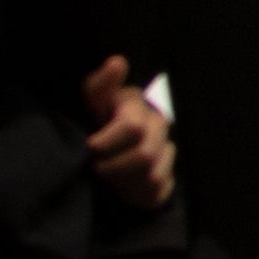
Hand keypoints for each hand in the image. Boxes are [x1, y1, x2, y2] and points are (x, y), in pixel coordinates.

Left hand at [81, 55, 173, 212]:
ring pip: (152, 176)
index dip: (107, 143)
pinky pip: (159, 192)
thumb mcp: (91, 101)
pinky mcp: (168, 178)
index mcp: (141, 107)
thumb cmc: (95, 121)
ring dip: (123, 182)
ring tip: (107, 178)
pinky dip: (137, 195)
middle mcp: (160, 128)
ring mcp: (167, 153)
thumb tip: (117, 62)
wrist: (102, 149)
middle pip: (144, 156)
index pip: (133, 128)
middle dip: (113, 166)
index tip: (90, 147)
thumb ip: (101, 85)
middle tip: (95, 167)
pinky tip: (123, 188)